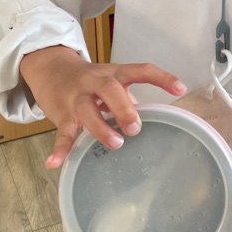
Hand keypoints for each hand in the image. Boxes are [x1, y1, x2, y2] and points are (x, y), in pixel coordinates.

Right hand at [19, 46, 185, 168]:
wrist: (52, 69)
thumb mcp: (112, 81)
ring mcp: (78, 97)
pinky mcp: (62, 114)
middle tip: (135, 129)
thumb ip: (130, 99)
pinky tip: (55, 162)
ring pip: (87, 110)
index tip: (180, 89)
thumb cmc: (90, 81)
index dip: (162, 78)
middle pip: (110, 90)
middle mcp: (97, 82)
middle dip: (124, 109)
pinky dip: (60, 149)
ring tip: (115, 144)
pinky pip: (62, 132)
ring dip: (101, 128)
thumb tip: (152, 119)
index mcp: (115, 74)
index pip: (141, 70)